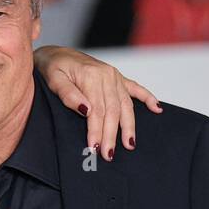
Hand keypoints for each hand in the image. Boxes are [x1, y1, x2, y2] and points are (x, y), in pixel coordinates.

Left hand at [33, 45, 162, 161]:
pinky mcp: (117, 77)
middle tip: (109, 154)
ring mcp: (114, 76)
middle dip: (112, 135)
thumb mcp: (53, 79)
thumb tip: (86, 110)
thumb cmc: (52, 67)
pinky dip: (148, 98)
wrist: (55, 53)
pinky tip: (157, 109)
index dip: (97, 131)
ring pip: (126, 105)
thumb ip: (68, 94)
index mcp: (91, 76)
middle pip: (113, 111)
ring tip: (130, 144)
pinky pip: (135, 88)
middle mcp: (107, 75)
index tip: (95, 147)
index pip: (97, 110)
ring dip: (129, 126)